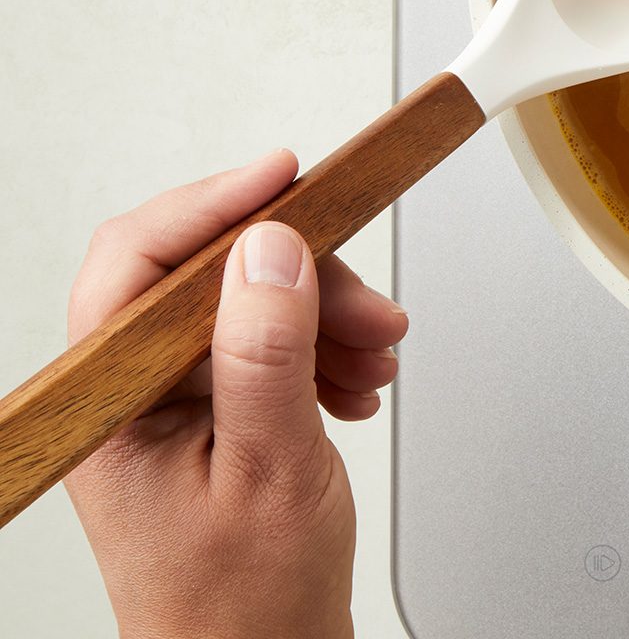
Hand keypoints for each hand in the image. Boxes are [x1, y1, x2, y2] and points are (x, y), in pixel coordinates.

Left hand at [63, 150, 407, 638]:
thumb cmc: (244, 607)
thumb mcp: (269, 469)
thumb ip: (264, 354)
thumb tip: (269, 251)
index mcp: (111, 406)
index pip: (139, 263)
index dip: (214, 205)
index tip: (290, 176)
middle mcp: (128, 397)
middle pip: (206, 278)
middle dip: (302, 277)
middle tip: (368, 310)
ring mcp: (167, 406)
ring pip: (246, 306)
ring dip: (323, 317)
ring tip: (374, 359)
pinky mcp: (208, 414)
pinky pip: (265, 345)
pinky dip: (322, 351)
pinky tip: (352, 383)